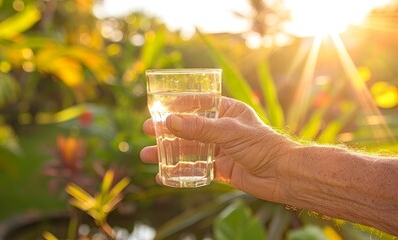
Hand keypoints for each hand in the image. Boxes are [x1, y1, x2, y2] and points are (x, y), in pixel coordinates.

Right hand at [140, 97, 296, 201]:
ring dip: (168, 152)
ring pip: (188, 149)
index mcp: (226, 111)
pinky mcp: (220, 168)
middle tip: (146, 130)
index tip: (157, 107)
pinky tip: (164, 175)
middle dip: (166, 130)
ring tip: (147, 156)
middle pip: (188, 128)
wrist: (282, 175)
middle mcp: (221, 129)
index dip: (176, 105)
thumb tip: (170, 121)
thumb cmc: (262, 145)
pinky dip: (180, 171)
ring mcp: (219, 149)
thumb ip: (199, 128)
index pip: (197, 103)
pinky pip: (195, 169)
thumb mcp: (229, 131)